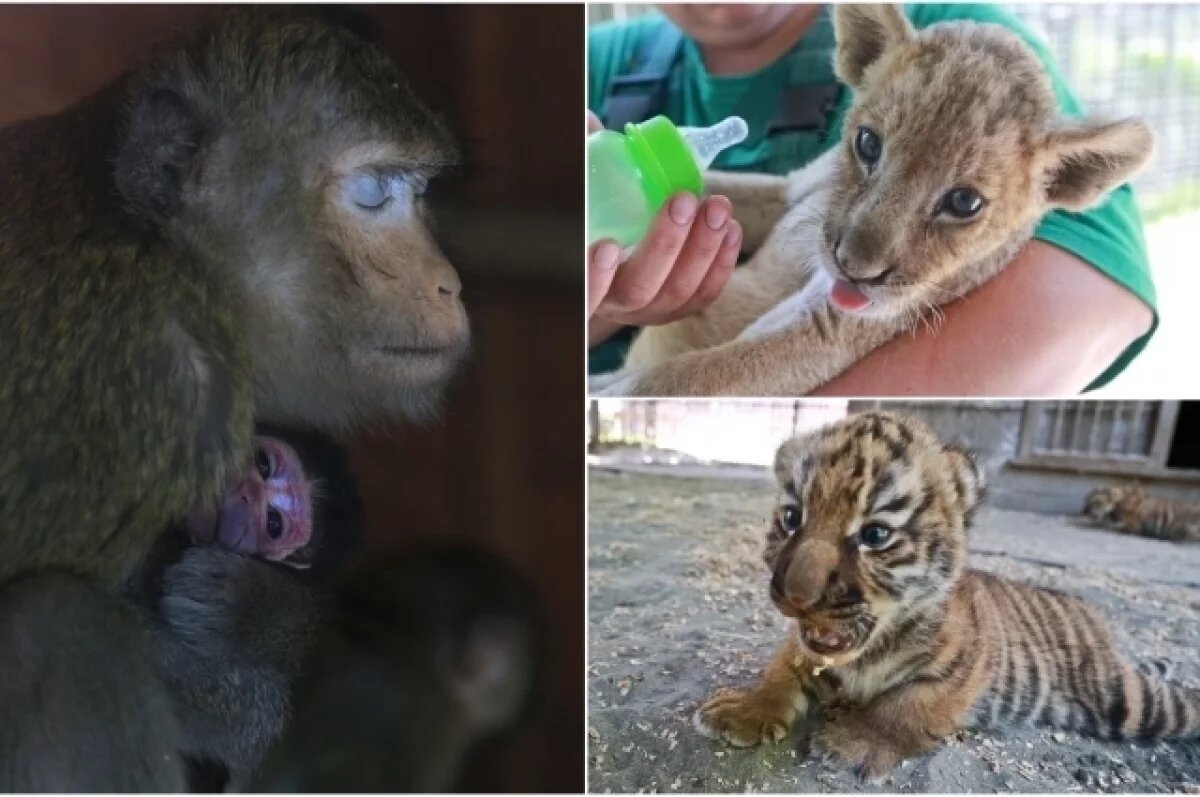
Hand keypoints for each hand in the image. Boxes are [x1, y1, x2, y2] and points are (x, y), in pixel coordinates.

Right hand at [586, 113, 740, 346]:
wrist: (611, 259)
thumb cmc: (594, 220)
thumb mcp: (583, 196)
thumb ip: (583, 167)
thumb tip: (589, 121)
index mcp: (582, 281)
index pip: (582, 291)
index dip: (593, 276)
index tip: (609, 245)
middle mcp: (613, 303)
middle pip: (639, 288)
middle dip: (665, 245)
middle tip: (682, 201)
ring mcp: (647, 310)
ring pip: (676, 292)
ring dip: (702, 249)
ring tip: (717, 206)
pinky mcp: (677, 308)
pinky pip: (702, 295)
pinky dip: (720, 264)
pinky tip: (731, 229)